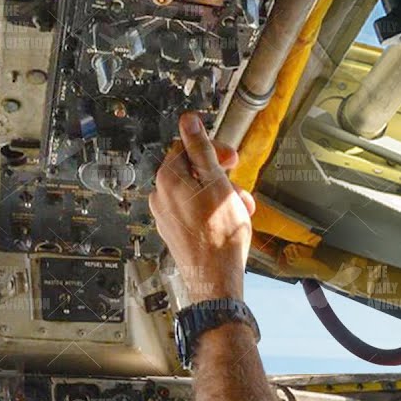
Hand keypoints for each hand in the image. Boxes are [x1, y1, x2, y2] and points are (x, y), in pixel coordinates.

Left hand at [149, 112, 256, 301]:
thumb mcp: (217, 183)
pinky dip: (212, 212)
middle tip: (239, 187)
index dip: (214, 150)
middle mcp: (160, 196)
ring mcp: (166, 216)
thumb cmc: (220, 235)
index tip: (232, 159)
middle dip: (221, 177)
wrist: (216, 279)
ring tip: (240, 209)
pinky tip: (229, 222)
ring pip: (196, 193)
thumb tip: (188, 121)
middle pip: (193, 171)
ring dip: (221, 195)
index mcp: (167, 179)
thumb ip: (201, 150)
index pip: (188, 147)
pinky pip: (193, 212)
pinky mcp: (175, 233)